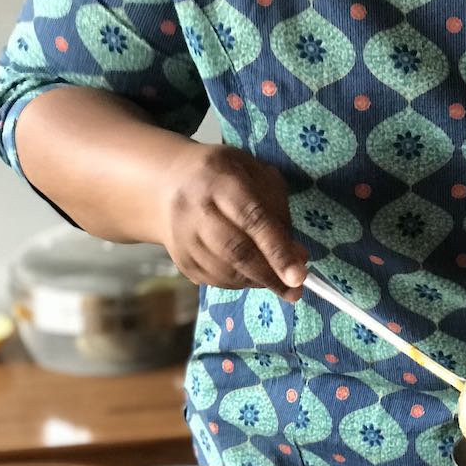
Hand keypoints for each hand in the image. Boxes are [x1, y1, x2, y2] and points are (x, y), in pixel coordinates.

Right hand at [156, 143, 307, 299]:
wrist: (166, 183)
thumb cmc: (222, 176)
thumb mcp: (255, 174)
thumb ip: (279, 211)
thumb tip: (299, 257)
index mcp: (219, 180)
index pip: (253, 219)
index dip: (278, 250)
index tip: (299, 276)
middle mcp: (196, 209)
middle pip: (237, 252)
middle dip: (271, 276)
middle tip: (295, 291)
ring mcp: (184, 238)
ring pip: (227, 273)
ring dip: (258, 282)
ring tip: (277, 280)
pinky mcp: (181, 260)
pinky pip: (216, 282)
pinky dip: (240, 284)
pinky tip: (252, 275)